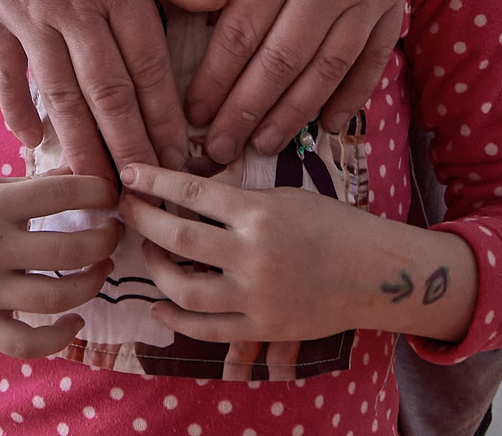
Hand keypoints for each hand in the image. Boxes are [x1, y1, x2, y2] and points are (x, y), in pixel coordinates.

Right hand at [0, 0, 222, 176]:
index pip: (148, 68)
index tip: (180, 161)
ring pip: (56, 94)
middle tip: (143, 199)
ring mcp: (26, 9)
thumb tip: (217, 9)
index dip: (164, 121)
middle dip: (127, 152)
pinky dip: (19, 108)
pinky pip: (6, 70)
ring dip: (78, 146)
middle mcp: (72, 2)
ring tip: (95, 188)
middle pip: (105, 94)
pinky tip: (36, 142)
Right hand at [0, 173, 121, 357]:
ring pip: (57, 297)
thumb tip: (82, 178)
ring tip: (100, 268)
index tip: (110, 193)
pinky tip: (75, 320)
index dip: (98, 192)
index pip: (62, 194)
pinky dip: (60, 337)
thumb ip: (27, 186)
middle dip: (105, 240)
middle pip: (70, 249)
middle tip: (114, 232)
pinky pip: (27, 342)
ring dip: (92, 283)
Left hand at [117, 164, 476, 343]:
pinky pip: (207, 328)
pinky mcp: (262, 327)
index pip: (191, 191)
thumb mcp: (284, 197)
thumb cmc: (332, 224)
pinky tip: (161, 306)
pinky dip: (176, 319)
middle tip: (126, 209)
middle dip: (142, 221)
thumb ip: (238, 199)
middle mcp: (252, 254)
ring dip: (155, 270)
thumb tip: (187, 191)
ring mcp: (256, 296)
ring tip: (149, 255)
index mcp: (258, 212)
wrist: (375, 273)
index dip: (153, 181)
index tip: (128, 172)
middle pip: (177, 238)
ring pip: (183, 289)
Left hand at [183, 0, 462, 163]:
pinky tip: (327, 124)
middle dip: (244, 112)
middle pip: (281, 61)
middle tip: (216, 152)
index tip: (189, 112)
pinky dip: (351, 95)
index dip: (214, 78)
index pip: (242, 29)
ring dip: (292, 114)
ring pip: (327, 69)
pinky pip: (374, 58)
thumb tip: (197, 12)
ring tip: (260, 145)